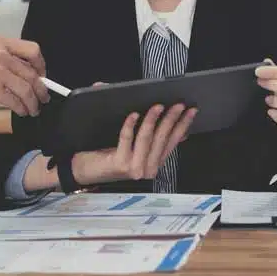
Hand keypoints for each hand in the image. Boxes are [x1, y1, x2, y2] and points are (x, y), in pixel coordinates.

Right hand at [0, 36, 49, 116]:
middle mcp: (0, 54)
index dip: (41, 65)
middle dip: (40, 88)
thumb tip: (20, 70)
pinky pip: (16, 101)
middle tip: (43, 96)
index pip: (31, 49)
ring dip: (34, 102)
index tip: (42, 74)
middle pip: (32, 72)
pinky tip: (21, 111)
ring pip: (28, 88)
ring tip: (34, 109)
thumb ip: (0, 57)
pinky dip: (22, 108)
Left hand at [72, 103, 197, 184]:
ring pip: (147, 138)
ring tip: (157, 106)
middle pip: (162, 138)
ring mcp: (135, 168)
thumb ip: (151, 135)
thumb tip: (167, 117)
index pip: (174, 142)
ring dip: (153, 119)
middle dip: (172, 119)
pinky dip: (131, 125)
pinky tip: (133, 114)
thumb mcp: (134, 146)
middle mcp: (147, 168)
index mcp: (154, 162)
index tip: (191, 111)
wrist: (85, 170)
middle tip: (178, 105)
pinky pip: (127, 139)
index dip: (183, 125)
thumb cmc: (108, 156)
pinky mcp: (121, 164)